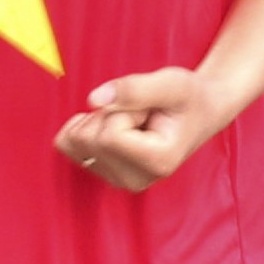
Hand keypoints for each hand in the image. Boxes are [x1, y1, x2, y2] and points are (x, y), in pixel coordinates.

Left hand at [56, 64, 236, 192]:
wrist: (198, 111)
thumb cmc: (189, 97)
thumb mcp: (172, 83)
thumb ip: (135, 89)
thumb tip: (93, 100)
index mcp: (157, 163)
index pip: (110, 135)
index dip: (124, 109)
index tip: (148, 111)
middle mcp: (135, 180)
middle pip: (90, 138)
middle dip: (111, 113)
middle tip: (141, 114)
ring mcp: (116, 179)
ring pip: (76, 140)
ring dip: (100, 118)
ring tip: (133, 120)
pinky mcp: (100, 172)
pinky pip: (66, 143)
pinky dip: (84, 124)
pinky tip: (113, 125)